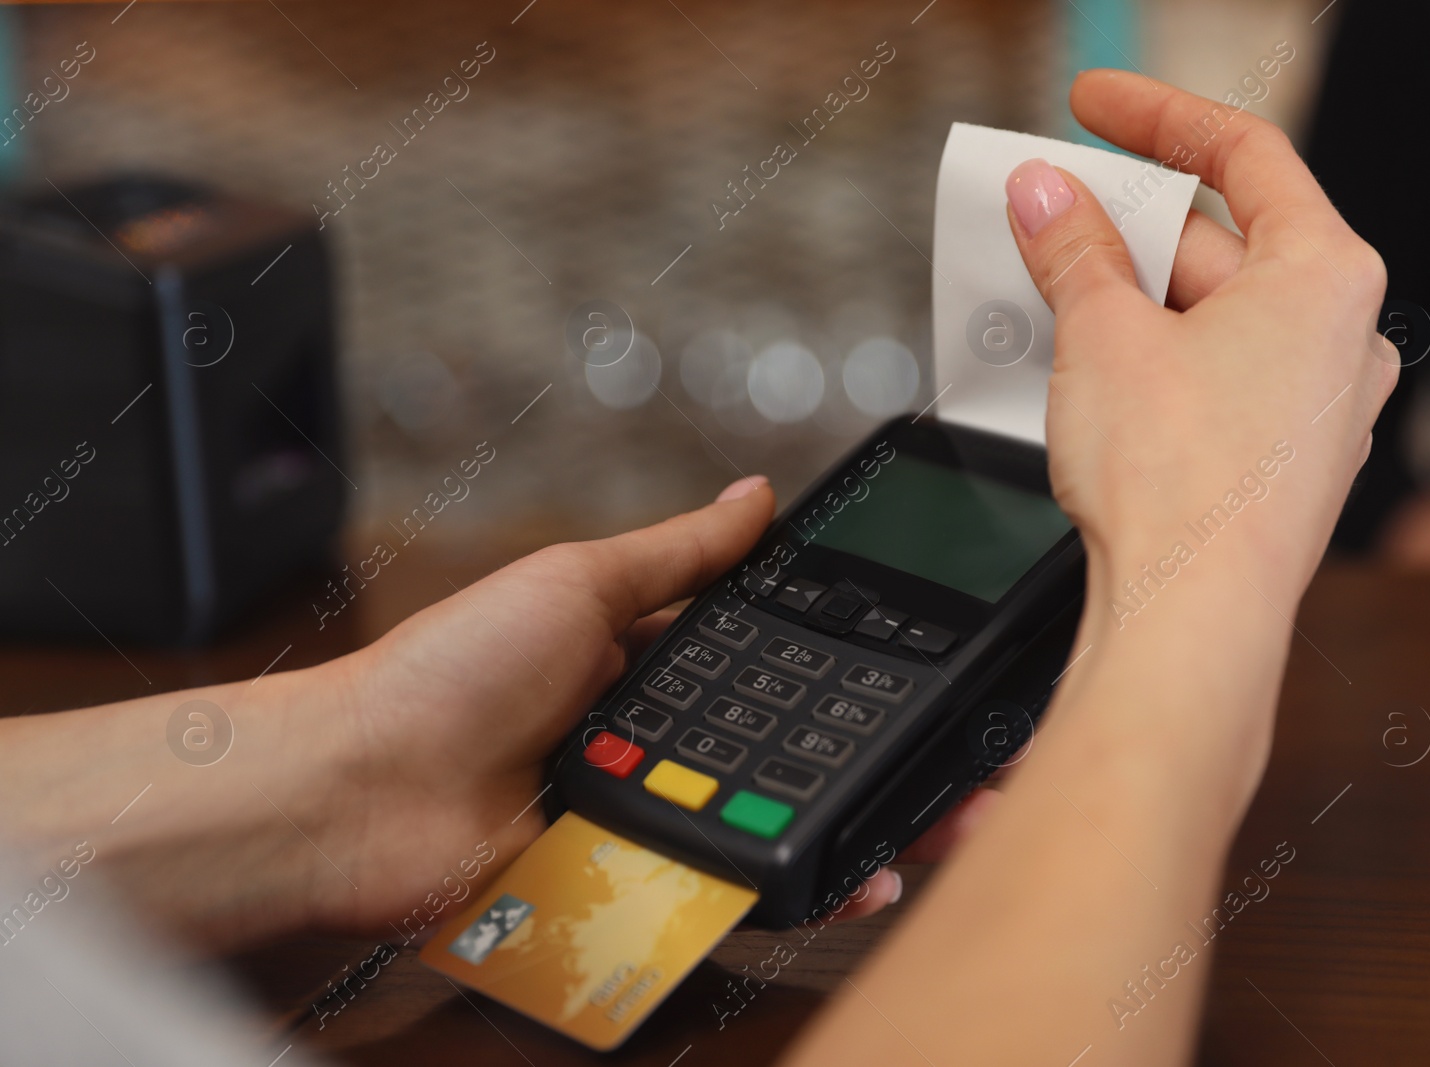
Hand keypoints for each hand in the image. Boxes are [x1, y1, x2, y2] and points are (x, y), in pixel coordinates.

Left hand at [303, 475, 979, 934]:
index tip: (916, 671)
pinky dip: (796, 891)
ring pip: (778, 827)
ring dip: (862, 824)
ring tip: (943, 819)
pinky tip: (859, 877)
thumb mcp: (578, 582)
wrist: (363, 790)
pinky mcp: (635, 888)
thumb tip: (755, 495)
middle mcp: (659, 745)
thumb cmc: (447, 673)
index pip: (770, 665)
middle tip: (964, 760)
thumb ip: (678, 553)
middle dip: (878, 757)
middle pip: (791, 754)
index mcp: (647, 666)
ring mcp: (652, 820)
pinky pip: (729, 895)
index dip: (843, 671)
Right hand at [1005, 71, 1396, 634]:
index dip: (1156, 118)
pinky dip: (1148, 355)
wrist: (1191, 620)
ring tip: (1047, 286)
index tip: (1092, 106)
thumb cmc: (1181, 487)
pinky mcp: (1275, 460)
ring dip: (1126, 294)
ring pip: (1208, 314)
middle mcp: (1337, 336)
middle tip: (1041, 209)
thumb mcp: (1104, 336)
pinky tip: (1086, 363)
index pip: (1243, 155)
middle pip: (1218, 241)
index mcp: (1325, 277)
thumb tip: (1045, 197)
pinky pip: (1209, 375)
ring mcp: (1310, 404)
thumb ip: (1073, 251)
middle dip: (1122, 224)